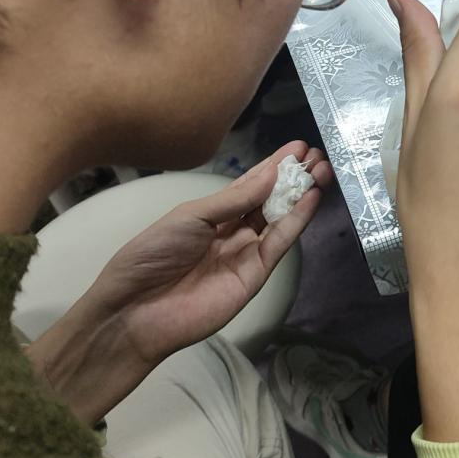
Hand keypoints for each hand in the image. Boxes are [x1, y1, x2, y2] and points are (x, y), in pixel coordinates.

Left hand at [96, 142, 332, 362]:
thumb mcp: (190, 216)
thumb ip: (234, 199)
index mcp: (213, 214)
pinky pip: (280, 242)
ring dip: (302, 195)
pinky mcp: (257, 274)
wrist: (136, 310)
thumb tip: (271, 174)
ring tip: (322, 170)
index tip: (298, 148)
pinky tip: (311, 199)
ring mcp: (247, 252)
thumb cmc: (153, 254)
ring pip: (281, 218)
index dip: (274, 167)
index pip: (250, 185)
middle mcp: (234, 230)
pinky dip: (297, 220)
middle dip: (294, 178)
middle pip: (271, 200)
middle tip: (317, 156)